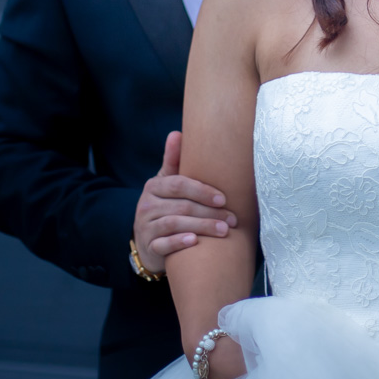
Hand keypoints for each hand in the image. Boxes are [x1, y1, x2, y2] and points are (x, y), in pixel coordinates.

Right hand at [132, 131, 235, 274]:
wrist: (148, 239)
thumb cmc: (165, 204)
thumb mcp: (167, 182)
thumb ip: (173, 160)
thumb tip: (176, 132)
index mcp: (154, 186)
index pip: (179, 184)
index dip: (202, 191)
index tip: (224, 198)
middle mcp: (147, 205)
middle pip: (182, 206)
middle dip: (210, 212)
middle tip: (232, 218)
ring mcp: (146, 226)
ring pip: (175, 225)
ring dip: (202, 227)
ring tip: (223, 231)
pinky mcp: (148, 246)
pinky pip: (163, 244)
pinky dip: (179, 242)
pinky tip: (195, 241)